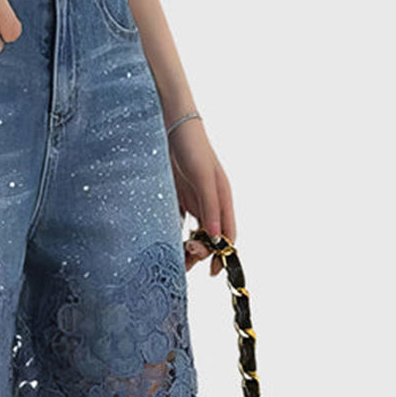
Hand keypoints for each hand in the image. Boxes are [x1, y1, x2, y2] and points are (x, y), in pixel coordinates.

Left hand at [168, 118, 236, 273]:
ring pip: (195, 232)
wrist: (169, 123)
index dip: (224, 254)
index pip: (228, 233)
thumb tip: (218, 237)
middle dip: (201, 252)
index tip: (214, 273)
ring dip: (188, 247)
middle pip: (211, 236)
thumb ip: (210, 206)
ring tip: (175, 257)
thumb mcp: (203, 176)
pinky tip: (166, 243)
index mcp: (223, 197)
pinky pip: (179, 222)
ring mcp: (194, 199)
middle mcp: (210, 201)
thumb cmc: (192, 146)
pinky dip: (175, 234)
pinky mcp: (177, 196)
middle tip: (185, 260)